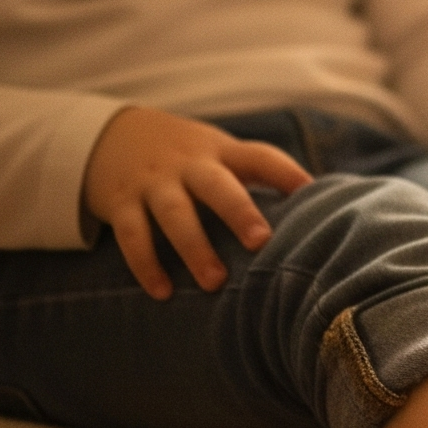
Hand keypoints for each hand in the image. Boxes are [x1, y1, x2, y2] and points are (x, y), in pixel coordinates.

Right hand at [83, 107, 311, 298]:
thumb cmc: (185, 156)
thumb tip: (317, 203)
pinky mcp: (119, 202)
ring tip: (215, 282)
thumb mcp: (219, 153)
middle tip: (260, 241)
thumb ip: (259, 174)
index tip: (310, 191)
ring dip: (194, 248)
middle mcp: (187, 164)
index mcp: (219, 152)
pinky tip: (162, 292)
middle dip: (238, 211)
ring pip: (173, 214)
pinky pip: (131, 235)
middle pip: (216, 185)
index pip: (259, 157)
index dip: (286, 172)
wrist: (110, 136)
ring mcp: (152, 182)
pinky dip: (145, 264)